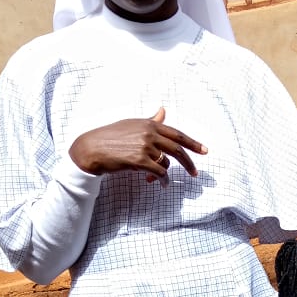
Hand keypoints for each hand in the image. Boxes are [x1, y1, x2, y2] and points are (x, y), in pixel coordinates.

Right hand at [69, 106, 206, 183]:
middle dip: (188, 162)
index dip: (192, 143)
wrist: (92, 148)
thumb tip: (163, 111)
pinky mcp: (139, 160)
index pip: (177, 133)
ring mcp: (145, 146)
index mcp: (149, 124)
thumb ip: (150, 121)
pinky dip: (161, 180)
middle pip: (177, 149)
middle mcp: (149, 133)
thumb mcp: (132, 124)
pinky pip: (159, 173)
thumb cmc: (110, 136)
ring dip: (164, 174)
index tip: (204, 150)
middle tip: (195, 173)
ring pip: (165, 163)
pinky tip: (160, 185)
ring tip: (159, 180)